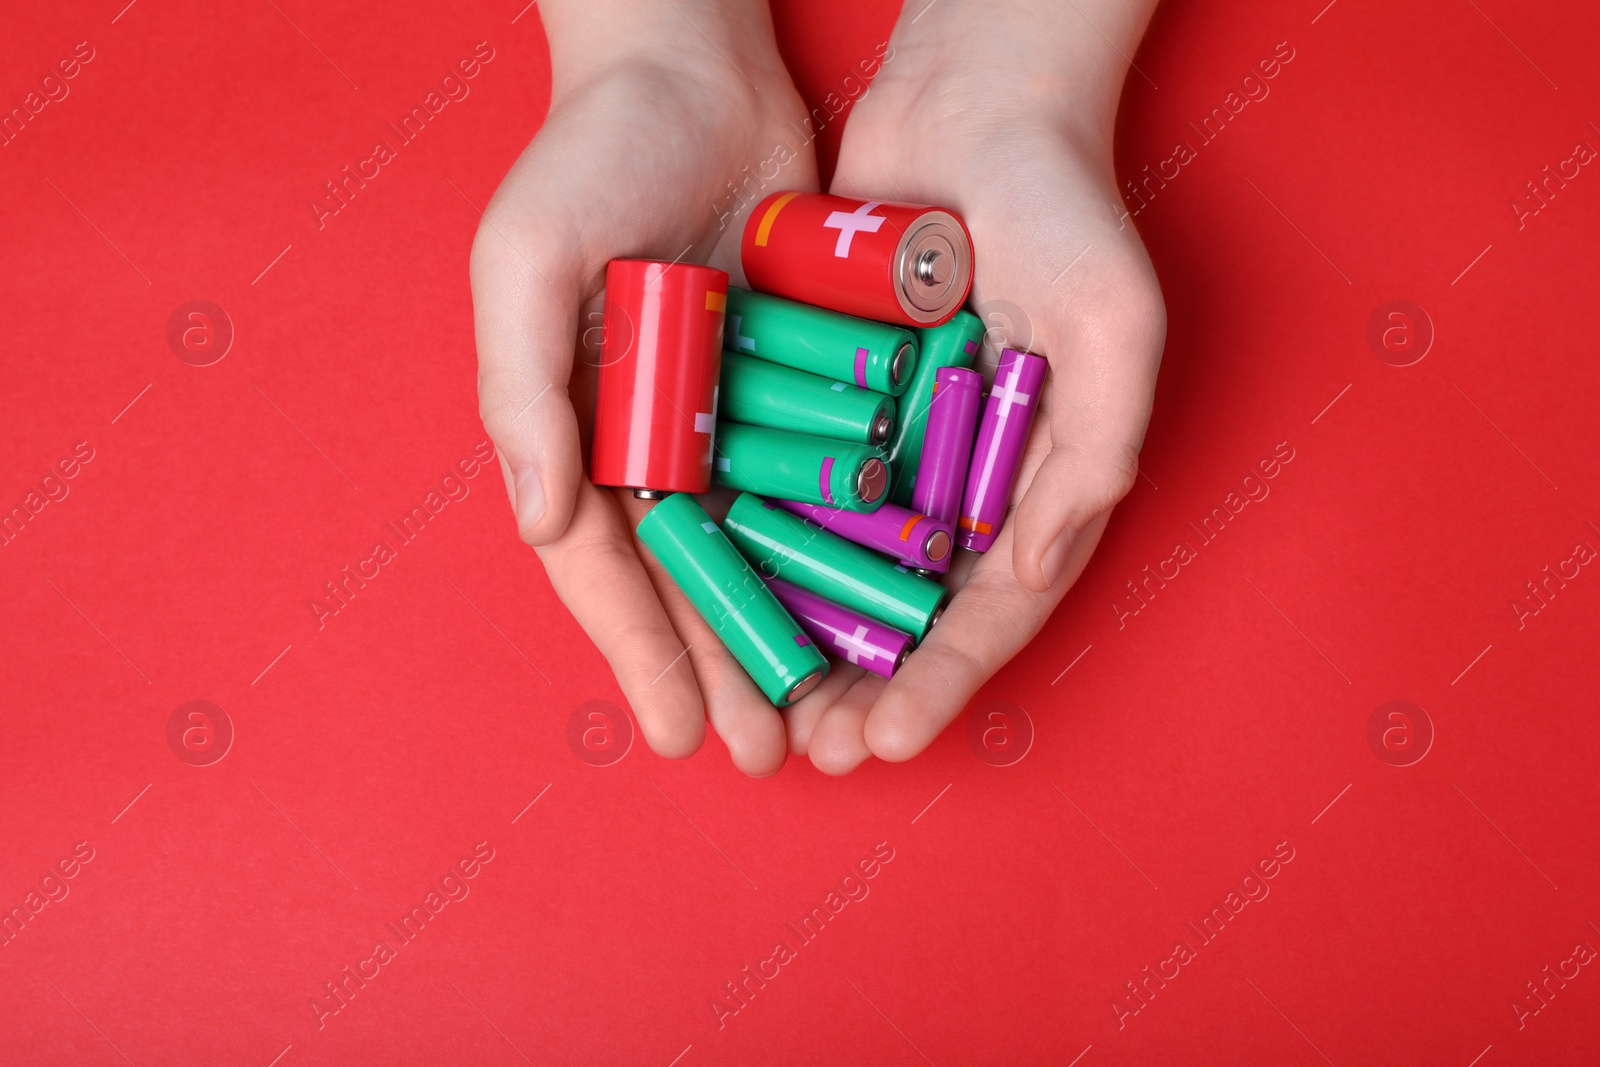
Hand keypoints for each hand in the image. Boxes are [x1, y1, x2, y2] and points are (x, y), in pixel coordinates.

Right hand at [471, 0, 817, 774]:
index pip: (607, 565)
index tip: (676, 734)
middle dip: (720, 670)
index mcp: (576, 428)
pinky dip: (833, 542)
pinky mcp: (785, 382)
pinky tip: (872, 601)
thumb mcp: (525, 262)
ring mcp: (719, 417)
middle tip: (765, 755)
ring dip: (785, 628)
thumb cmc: (587, 158)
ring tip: (823, 710)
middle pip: (688, 579)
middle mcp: (647, 438)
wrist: (689, 70)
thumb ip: (522, 392)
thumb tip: (545, 519)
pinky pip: (811, 477)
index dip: (639, 654)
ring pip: (758, 547)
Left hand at [785, 0, 1166, 772]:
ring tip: (766, 709)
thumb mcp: (1115, 328)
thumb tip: (1034, 569)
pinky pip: (792, 484)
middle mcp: (964, 476)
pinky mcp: (829, 396)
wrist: (974, 99)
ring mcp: (894, 442)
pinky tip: (719, 599)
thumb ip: (1094, 453)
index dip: (945, 681)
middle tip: (817, 752)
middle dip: (868, 687)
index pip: (993, 607)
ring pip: (843, 567)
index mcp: (1040, 480)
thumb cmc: (1067, 209)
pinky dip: (763, 544)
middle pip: (912, 609)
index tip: (892, 738)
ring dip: (807, 641)